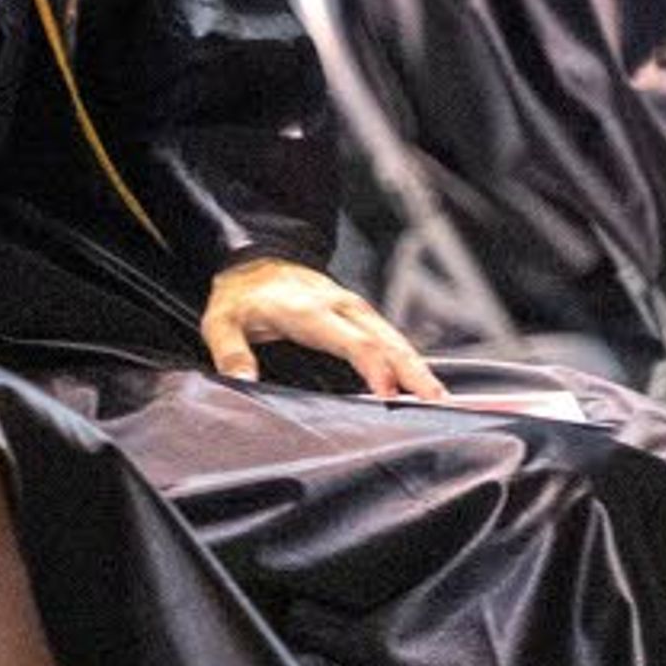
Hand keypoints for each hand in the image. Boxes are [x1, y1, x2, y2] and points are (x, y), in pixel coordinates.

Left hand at [200, 256, 449, 399]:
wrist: (255, 261)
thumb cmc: (241, 297)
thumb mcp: (221, 323)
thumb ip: (231, 353)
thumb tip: (243, 382)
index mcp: (309, 311)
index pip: (353, 341)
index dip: (374, 368)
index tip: (388, 397)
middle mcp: (340, 307)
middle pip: (387, 341)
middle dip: (414, 373)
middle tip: (439, 404)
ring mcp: (355, 310)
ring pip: (396, 339)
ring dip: (420, 369)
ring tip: (443, 400)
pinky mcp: (360, 315)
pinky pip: (391, 339)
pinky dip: (411, 362)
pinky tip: (425, 385)